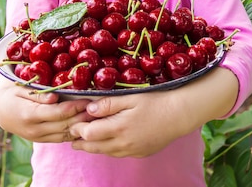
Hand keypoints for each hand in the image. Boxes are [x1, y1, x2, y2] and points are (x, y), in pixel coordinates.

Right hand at [0, 74, 93, 142]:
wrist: (0, 111)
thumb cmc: (13, 93)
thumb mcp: (21, 88)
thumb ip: (38, 94)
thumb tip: (55, 97)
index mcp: (28, 114)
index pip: (57, 113)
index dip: (74, 107)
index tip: (87, 100)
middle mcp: (34, 129)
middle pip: (64, 125)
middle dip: (82, 118)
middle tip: (98, 109)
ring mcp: (38, 137)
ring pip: (64, 135)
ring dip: (81, 127)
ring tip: (96, 118)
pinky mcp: (42, 140)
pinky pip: (61, 139)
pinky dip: (74, 134)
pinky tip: (86, 126)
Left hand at [69, 67, 238, 157]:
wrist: (180, 113)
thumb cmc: (156, 100)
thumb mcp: (130, 97)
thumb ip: (108, 104)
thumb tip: (88, 109)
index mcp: (119, 129)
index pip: (88, 134)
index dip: (77, 128)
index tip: (72, 121)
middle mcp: (124, 144)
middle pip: (94, 147)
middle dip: (80, 141)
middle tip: (71, 135)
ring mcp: (133, 151)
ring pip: (105, 153)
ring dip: (93, 146)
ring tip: (84, 139)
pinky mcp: (141, 153)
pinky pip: (118, 154)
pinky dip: (108, 148)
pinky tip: (107, 140)